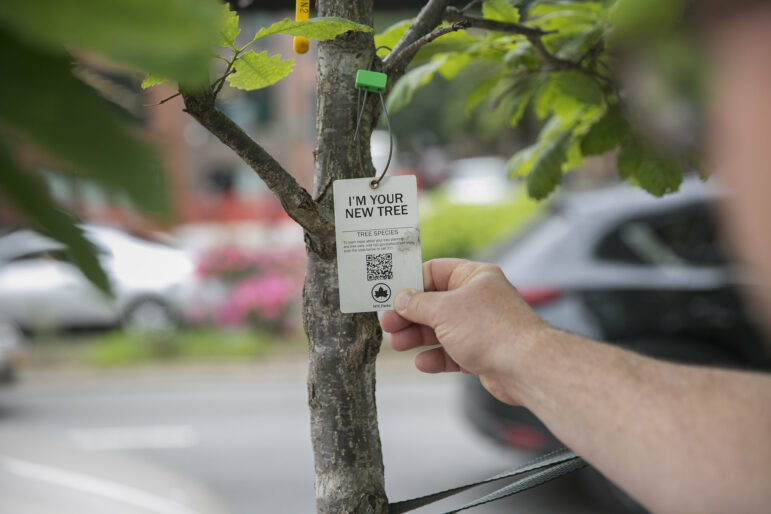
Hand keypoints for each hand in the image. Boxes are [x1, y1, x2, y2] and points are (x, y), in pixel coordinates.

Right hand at [380, 258, 549, 404]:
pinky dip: (436, 357)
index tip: (389, 294)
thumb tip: (401, 299)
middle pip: (434, 303)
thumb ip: (418, 304)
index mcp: (474, 277)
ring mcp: (480, 327)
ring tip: (397, 344)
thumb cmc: (491, 329)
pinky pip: (452, 352)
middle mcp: (478, 299)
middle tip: (387, 324)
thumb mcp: (443, 310)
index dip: (410, 283)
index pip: (435, 271)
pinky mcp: (482, 353)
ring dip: (418, 337)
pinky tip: (422, 362)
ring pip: (441, 329)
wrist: (525, 367)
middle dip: (409, 314)